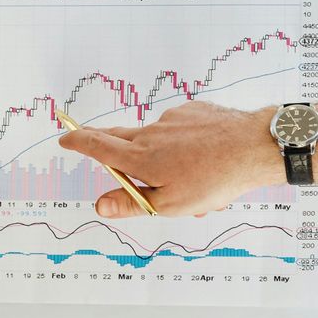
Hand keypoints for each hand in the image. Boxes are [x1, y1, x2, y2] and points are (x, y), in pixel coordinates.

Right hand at [55, 100, 317, 217]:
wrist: (254, 147)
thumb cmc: (214, 180)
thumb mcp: (169, 204)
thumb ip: (131, 203)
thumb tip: (98, 206)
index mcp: (141, 157)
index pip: (98, 147)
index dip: (77, 143)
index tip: (63, 138)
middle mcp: (151, 133)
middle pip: (118, 136)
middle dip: (105, 142)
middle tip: (93, 144)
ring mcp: (172, 119)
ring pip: (156, 139)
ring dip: (161, 157)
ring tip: (191, 182)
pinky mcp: (193, 111)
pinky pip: (180, 130)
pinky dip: (184, 145)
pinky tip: (205, 160)